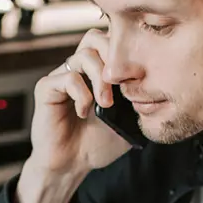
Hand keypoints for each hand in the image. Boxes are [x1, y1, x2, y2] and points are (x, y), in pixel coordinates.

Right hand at [15, 29, 131, 202]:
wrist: (71, 164)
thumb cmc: (96, 143)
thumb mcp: (127, 119)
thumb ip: (138, 96)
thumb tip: (156, 77)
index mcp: (96, 72)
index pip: (110, 41)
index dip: (126, 53)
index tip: (137, 80)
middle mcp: (77, 69)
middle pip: (95, 37)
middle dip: (114, 58)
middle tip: (123, 86)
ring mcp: (61, 77)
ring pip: (84, 55)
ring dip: (101, 79)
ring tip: (106, 104)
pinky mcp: (46, 89)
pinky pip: (68, 77)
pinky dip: (82, 94)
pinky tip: (84, 112)